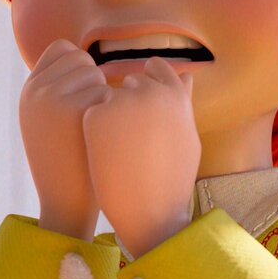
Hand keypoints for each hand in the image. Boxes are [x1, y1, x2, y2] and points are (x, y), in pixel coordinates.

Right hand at [20, 40, 111, 239]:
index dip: (81, 66)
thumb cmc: (68, 163)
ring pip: (95, 73)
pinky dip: (112, 110)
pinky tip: (106, 134)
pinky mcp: (72, 110)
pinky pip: (106, 92)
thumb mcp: (47, 122)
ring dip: (105, 95)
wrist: (66, 202)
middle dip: (94, 80)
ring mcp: (51, 98)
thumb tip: (81, 57)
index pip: (61, 49)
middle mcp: (35, 91)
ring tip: (97, 128)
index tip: (86, 93)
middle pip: (80, 58)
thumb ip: (56, 90)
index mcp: (28, 91)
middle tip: (93, 115)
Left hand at [82, 57, 198, 255]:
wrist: (148, 211)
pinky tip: (106, 154)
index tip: (145, 110)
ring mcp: (121, 101)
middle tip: (134, 140)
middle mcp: (149, 91)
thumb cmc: (171, 177)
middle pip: (130, 82)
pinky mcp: (95, 115)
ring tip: (123, 150)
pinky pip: (91, 114)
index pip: (156, 68)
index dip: (148, 88)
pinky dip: (94, 131)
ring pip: (108, 97)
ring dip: (110, 116)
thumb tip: (185, 74)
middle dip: (128, 103)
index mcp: (175, 93)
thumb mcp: (186, 135)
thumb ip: (182, 101)